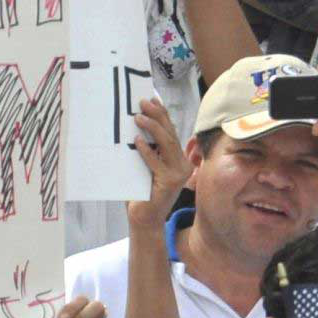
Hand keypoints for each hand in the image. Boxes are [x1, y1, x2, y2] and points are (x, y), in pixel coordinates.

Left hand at [127, 98, 191, 226]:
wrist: (143, 219)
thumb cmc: (141, 192)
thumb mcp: (144, 166)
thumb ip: (146, 149)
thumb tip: (134, 123)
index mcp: (178, 158)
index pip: (171, 131)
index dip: (163, 114)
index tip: (152, 98)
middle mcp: (183, 164)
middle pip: (170, 134)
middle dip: (157, 116)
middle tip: (143, 102)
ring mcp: (179, 174)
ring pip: (167, 144)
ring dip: (152, 128)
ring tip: (138, 116)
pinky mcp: (170, 183)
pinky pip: (157, 162)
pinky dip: (147, 151)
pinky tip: (137, 141)